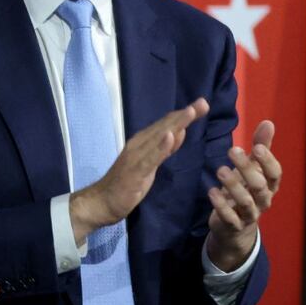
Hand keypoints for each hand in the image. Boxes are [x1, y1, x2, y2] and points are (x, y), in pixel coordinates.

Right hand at [70, 98, 209, 243]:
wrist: (102, 202)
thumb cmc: (126, 185)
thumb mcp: (149, 165)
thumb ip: (163, 150)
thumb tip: (179, 132)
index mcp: (142, 142)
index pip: (166, 125)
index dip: (183, 115)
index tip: (202, 104)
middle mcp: (139, 144)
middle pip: (165, 127)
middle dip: (184, 115)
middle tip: (203, 102)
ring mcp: (136, 157)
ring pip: (159, 138)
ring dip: (175, 124)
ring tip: (190, 112)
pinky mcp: (135, 171)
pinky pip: (151, 158)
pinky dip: (161, 146)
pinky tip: (171, 136)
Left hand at [206, 120, 280, 270]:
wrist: (235, 227)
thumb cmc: (245, 189)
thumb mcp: (252, 168)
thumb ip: (261, 147)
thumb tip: (269, 122)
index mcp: (269, 185)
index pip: (275, 174)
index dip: (268, 161)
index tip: (256, 147)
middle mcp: (262, 200)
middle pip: (260, 186)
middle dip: (247, 168)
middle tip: (232, 150)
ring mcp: (249, 214)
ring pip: (246, 202)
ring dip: (233, 186)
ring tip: (220, 170)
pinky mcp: (233, 225)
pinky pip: (230, 217)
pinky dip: (221, 206)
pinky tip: (211, 192)